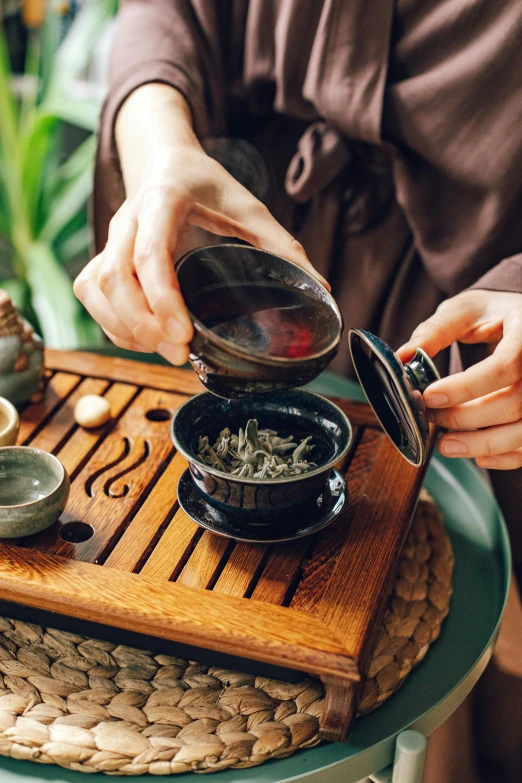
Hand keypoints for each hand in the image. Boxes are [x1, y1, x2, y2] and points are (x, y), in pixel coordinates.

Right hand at [74, 85, 324, 365]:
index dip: (162, 298)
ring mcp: (110, 237)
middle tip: (179, 353)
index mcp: (164, 200)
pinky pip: (92, 293)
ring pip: (96, 288)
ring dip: (125, 327)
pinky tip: (143, 339)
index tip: (184, 334)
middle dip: (142, 324)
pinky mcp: (103, 254)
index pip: (150, 252)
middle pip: (114, 277)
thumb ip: (283, 247)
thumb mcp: (250, 208)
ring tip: (164, 350)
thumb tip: (322, 289)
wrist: (165, 160)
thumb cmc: (208, 185)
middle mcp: (128, 219)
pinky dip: (112, 323)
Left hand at [398, 290, 521, 469]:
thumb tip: (403, 357)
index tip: (429, 396)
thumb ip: (435, 331)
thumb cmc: (494, 313)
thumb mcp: (465, 310)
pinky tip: (477, 455)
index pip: (504, 366)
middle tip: (432, 417)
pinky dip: (504, 456)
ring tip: (446, 446)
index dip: (465, 387)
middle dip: (466, 417)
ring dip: (483, 444)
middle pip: (514, 403)